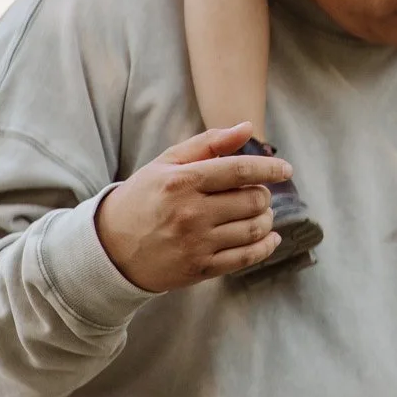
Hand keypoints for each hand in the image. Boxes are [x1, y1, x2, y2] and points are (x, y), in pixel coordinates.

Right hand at [94, 123, 291, 290]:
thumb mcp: (166, 163)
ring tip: (260, 214)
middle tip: (257, 194)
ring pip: (254, 229)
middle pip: (252, 200)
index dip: (269, 169)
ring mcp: (196, 244)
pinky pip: (246, 258)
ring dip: (266, 219)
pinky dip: (266, 247)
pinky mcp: (200, 269)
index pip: (239, 171)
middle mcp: (190, 213)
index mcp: (182, 182)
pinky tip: (270, 238)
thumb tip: (248, 127)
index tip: (286, 170)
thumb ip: (208, 143)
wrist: (110, 248)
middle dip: (263, 195)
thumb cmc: (143, 198)